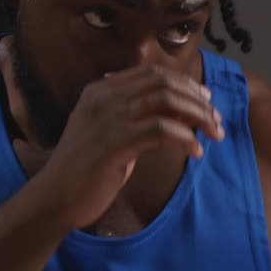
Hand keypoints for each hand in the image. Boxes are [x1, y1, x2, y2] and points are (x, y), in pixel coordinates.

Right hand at [31, 64, 223, 229]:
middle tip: (216, 120)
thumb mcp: (111, 131)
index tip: (206, 101)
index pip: (153, 72)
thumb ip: (138, 115)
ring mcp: (107, 118)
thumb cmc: (88, 168)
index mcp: (101, 90)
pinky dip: (185, 138)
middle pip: (164, 82)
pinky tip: (196, 152)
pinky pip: (162, 130)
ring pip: (167, 102)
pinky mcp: (114, 142)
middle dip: (197, 99)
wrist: (55, 197)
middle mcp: (103, 97)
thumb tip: (180, 108)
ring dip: (197, 117)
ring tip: (214, 135)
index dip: (185, 84)